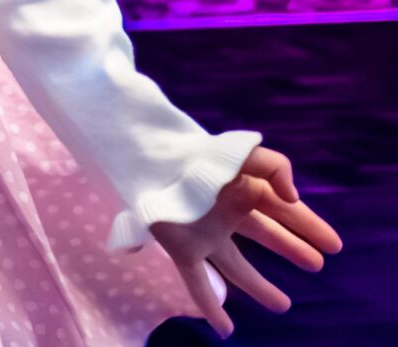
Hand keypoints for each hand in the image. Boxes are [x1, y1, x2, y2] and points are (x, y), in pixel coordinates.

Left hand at [149, 145, 340, 336]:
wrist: (150, 161)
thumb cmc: (196, 156)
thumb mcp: (242, 153)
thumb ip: (275, 167)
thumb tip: (293, 196)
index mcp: (241, 190)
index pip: (280, 210)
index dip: (306, 226)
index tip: (332, 244)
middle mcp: (225, 214)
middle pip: (265, 235)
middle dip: (291, 248)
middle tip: (318, 264)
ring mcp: (203, 234)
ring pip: (236, 266)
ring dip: (258, 285)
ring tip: (283, 305)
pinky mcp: (181, 249)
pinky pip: (198, 283)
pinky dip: (210, 306)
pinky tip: (224, 328)